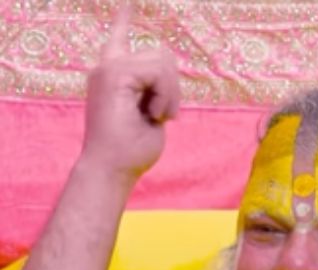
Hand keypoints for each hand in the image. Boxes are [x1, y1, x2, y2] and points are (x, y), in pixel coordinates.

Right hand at [80, 4, 179, 182]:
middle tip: (164, 115)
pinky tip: (153, 113)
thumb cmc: (131, 150)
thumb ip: (157, 89)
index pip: (120, 38)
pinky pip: (158, 72)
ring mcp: (108, 68)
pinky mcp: (115, 74)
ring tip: (156, 115)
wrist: (111, 168)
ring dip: (170, 93)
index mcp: (114, 76)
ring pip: (163, 61)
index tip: (129, 2)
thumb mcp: (152, 113)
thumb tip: (165, 67)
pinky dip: (165, 95)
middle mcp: (107, 67)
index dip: (124, 19)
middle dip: (174, 86)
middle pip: (161, 54)